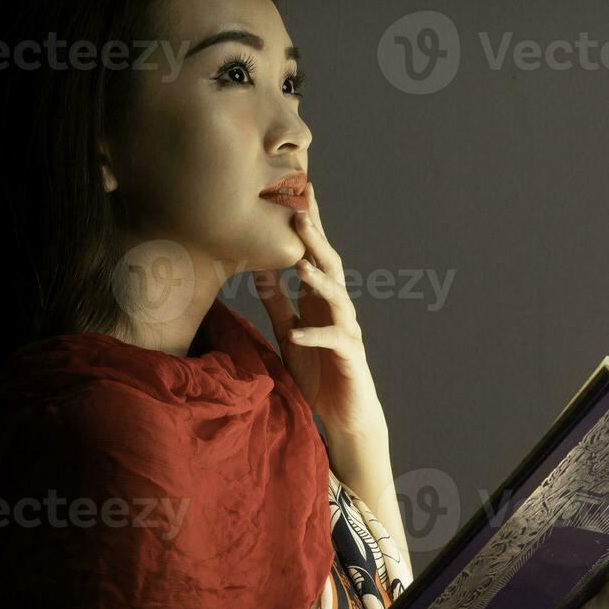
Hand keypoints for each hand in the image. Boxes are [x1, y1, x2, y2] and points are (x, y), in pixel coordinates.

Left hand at [252, 182, 386, 439]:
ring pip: (337, 297)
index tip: (296, 195)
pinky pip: (333, 341)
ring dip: (319, 281)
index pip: (315, 254)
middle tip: (300, 213)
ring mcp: (347, 330)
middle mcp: (337, 307)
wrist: (345, 413)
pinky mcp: (350, 356)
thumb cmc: (318, 372)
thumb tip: (259, 270)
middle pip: (330, 265)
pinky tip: (297, 334)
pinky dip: (314, 336)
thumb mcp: (289, 333)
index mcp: (320, 298)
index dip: (308, 226)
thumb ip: (278, 303)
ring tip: (301, 265)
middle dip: (316, 240)